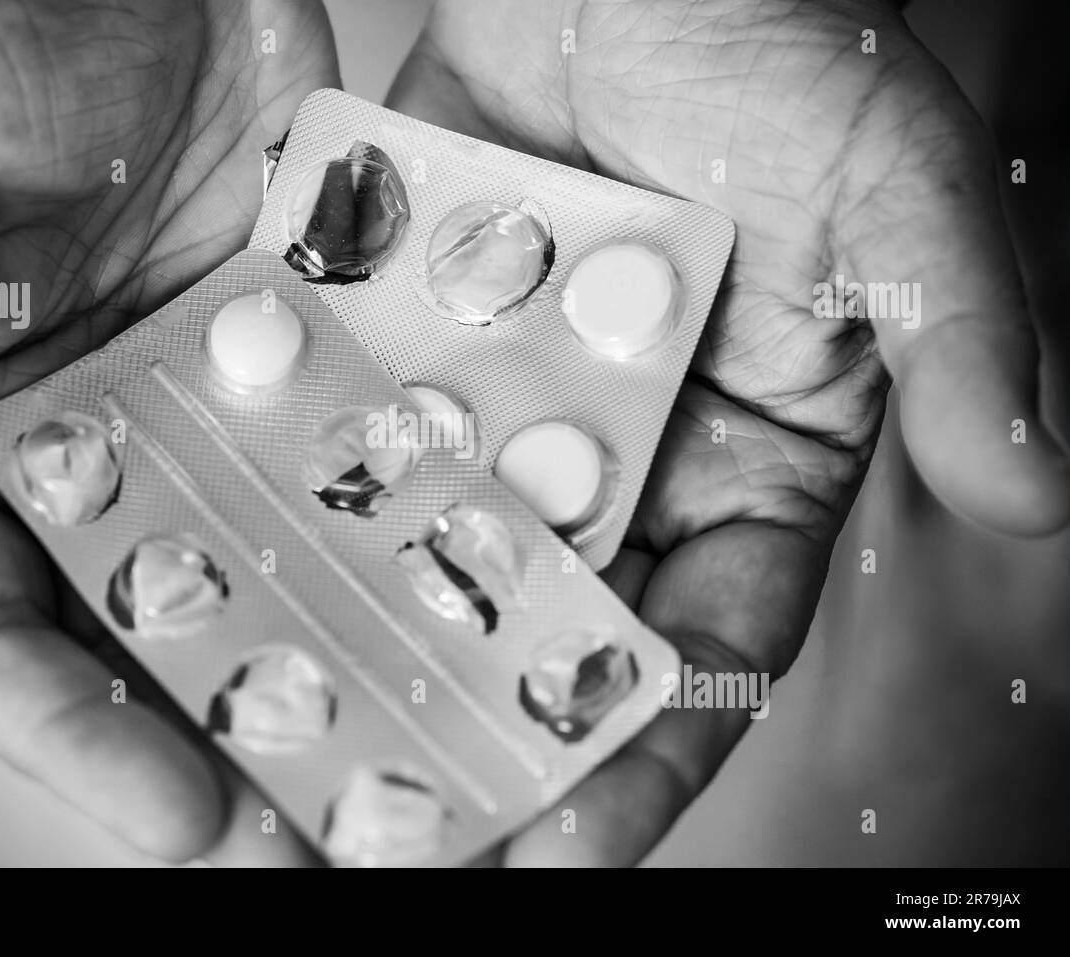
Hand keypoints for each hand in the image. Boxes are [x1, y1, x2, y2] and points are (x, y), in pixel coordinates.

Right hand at [0, 0, 337, 862]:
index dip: (69, 732)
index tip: (173, 809)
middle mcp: (94, 453)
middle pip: (145, 642)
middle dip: (224, 754)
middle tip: (320, 848)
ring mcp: (209, 421)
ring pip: (267, 583)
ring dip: (335, 682)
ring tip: (415, 775)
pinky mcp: (309, 371)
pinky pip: (360, 476)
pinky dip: (409, 549)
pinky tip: (475, 614)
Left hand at [389, 0, 1069, 864]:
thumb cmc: (785, 51)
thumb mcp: (896, 196)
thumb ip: (957, 346)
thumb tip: (1038, 493)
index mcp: (761, 460)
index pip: (713, 643)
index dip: (652, 746)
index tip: (580, 841)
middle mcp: (634, 456)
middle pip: (566, 629)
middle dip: (496, 735)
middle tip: (416, 839)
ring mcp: (522, 406)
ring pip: (455, 556)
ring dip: (394, 646)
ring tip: (320, 738)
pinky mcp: (431, 346)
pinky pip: (378, 438)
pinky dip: (329, 501)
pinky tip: (260, 570)